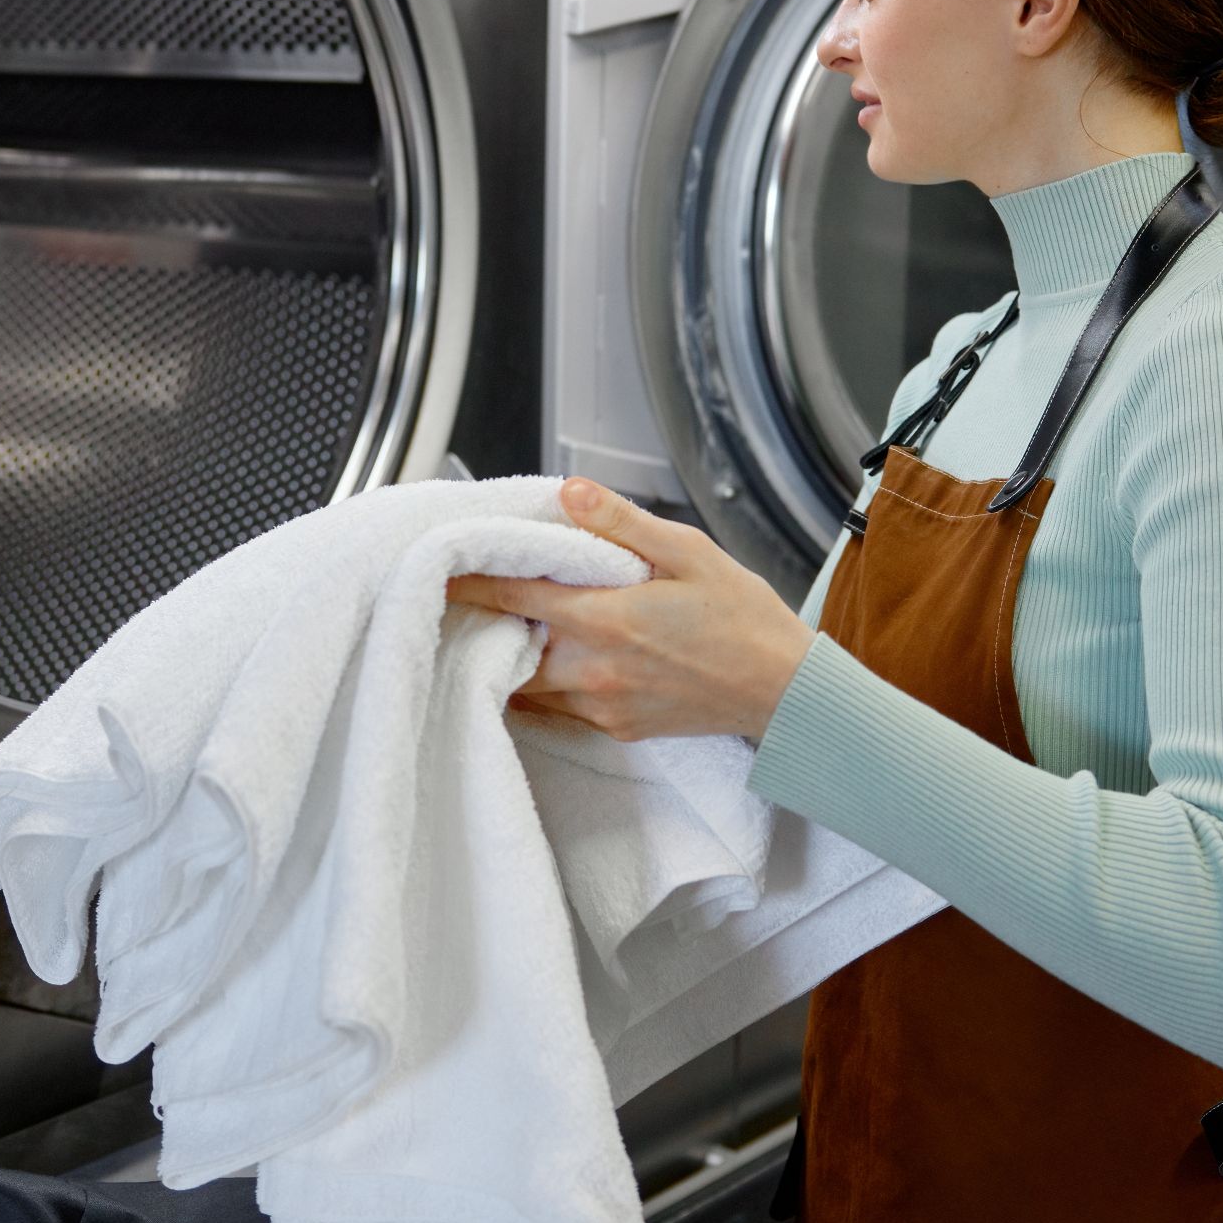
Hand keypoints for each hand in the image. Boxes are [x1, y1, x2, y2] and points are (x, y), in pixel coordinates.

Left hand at [446, 478, 818, 743]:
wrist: (783, 692)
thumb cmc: (743, 618)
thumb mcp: (690, 553)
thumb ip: (622, 524)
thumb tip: (568, 494)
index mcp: (606, 619)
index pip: (513, 594)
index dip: (469, 578)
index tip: (439, 563)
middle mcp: (593, 670)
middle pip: (505, 646)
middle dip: (483, 621)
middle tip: (463, 595)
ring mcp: (600, 706)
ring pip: (524, 685)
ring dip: (508, 656)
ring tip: (501, 625)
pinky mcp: (614, 729)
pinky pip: (555, 708)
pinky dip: (540, 684)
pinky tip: (547, 658)